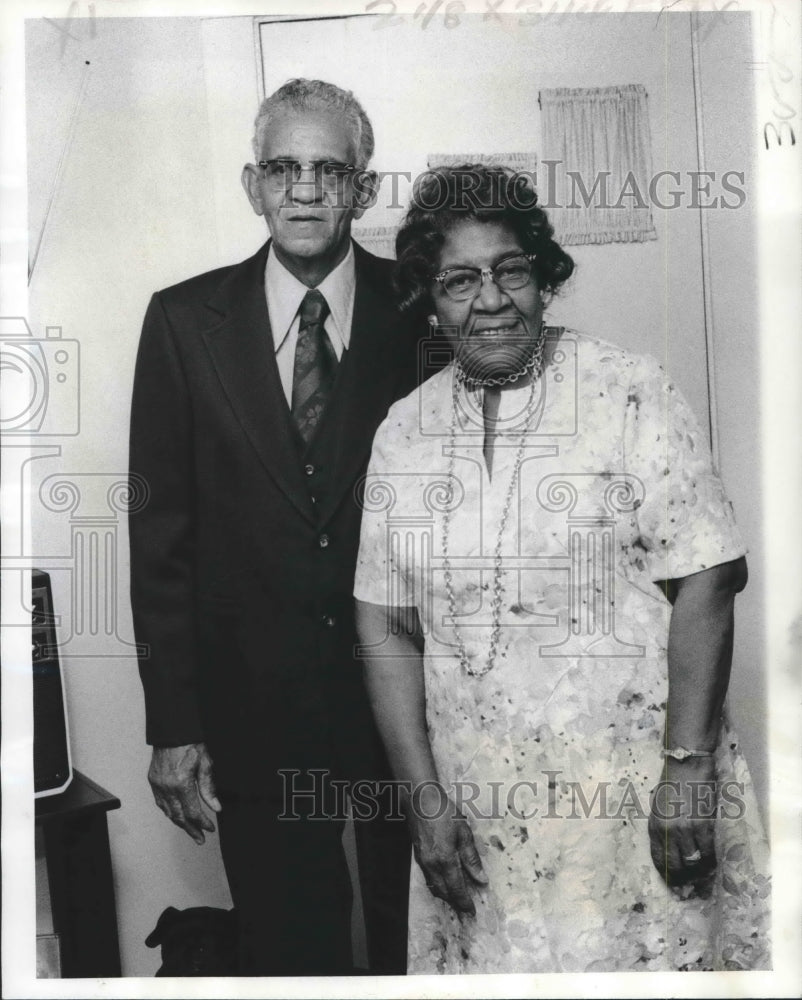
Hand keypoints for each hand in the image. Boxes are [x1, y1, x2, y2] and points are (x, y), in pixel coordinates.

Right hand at [148, 742, 221, 844]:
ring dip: (180, 823)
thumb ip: (209, 787)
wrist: (172, 730)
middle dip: (191, 830)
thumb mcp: (206, 763)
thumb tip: (216, 807)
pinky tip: (177, 816)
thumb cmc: (190, 743)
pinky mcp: (152, 781)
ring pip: (168, 812)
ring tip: (191, 831)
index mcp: (181, 782)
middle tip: (200, 839)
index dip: (202, 822)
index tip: (210, 828)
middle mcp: (166, 787)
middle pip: (179, 816)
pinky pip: (160, 803)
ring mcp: (157, 785)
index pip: (193, 811)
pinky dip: (169, 812)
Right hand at [407, 784, 487, 914]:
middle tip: (466, 907)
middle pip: (443, 892)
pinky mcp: (417, 856)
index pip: (456, 889)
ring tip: (457, 897)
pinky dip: (437, 885)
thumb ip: (471, 857)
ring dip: (445, 895)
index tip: (472, 911)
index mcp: (445, 860)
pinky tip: (444, 882)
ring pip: (434, 887)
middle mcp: (431, 865)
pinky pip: (428, 878)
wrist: (419, 799)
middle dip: (455, 902)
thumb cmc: (443, 812)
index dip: (464, 902)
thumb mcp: (463, 831)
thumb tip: (481, 878)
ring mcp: (422, 861)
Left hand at [648, 756, 716, 887]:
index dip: (666, 874)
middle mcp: (668, 831)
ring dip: (700, 872)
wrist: (686, 765)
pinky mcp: (703, 825)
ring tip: (704, 876)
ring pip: (694, 862)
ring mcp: (686, 829)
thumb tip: (671, 849)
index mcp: (654, 826)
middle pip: (676, 865)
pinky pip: (708, 852)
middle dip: (684, 879)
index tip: (673, 883)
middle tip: (691, 885)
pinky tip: (713, 864)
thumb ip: (662, 828)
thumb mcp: (658, 807)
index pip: (658, 859)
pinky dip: (712, 861)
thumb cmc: (671, 783)